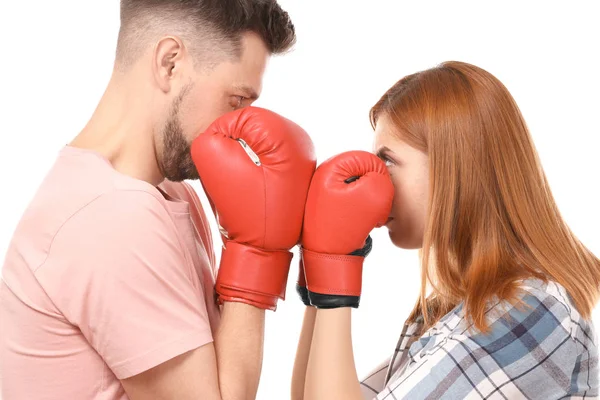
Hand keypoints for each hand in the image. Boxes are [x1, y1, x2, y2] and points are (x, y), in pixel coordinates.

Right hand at [191, 106, 316, 309]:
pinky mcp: (296, 165)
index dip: (223, 136)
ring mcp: (301, 152)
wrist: (269, 248)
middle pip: (253, 125)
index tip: (223, 162)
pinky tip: (253, 181)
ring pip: (258, 138)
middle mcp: (300, 138)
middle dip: (236, 143)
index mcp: (286, 136)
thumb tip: (217, 130)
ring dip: (244, 152)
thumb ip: (210, 141)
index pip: (243, 116)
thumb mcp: (221, 174)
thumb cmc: (246, 214)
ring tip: (244, 178)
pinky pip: (266, 152)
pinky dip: (254, 161)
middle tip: (233, 172)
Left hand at [300, 150, 393, 307]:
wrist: (326, 257)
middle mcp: (325, 174)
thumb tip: (378, 177)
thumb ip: (382, 177)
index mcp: (331, 166)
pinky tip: (356, 223)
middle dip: (373, 191)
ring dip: (368, 202)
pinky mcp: (330, 204)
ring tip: (360, 218)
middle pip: (365, 173)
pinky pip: (355, 201)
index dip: (379, 179)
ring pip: (362, 188)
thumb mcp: (373, 197)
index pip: (370, 160)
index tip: (373, 197)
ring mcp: (326, 190)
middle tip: (366, 210)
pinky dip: (361, 211)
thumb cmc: (345, 227)